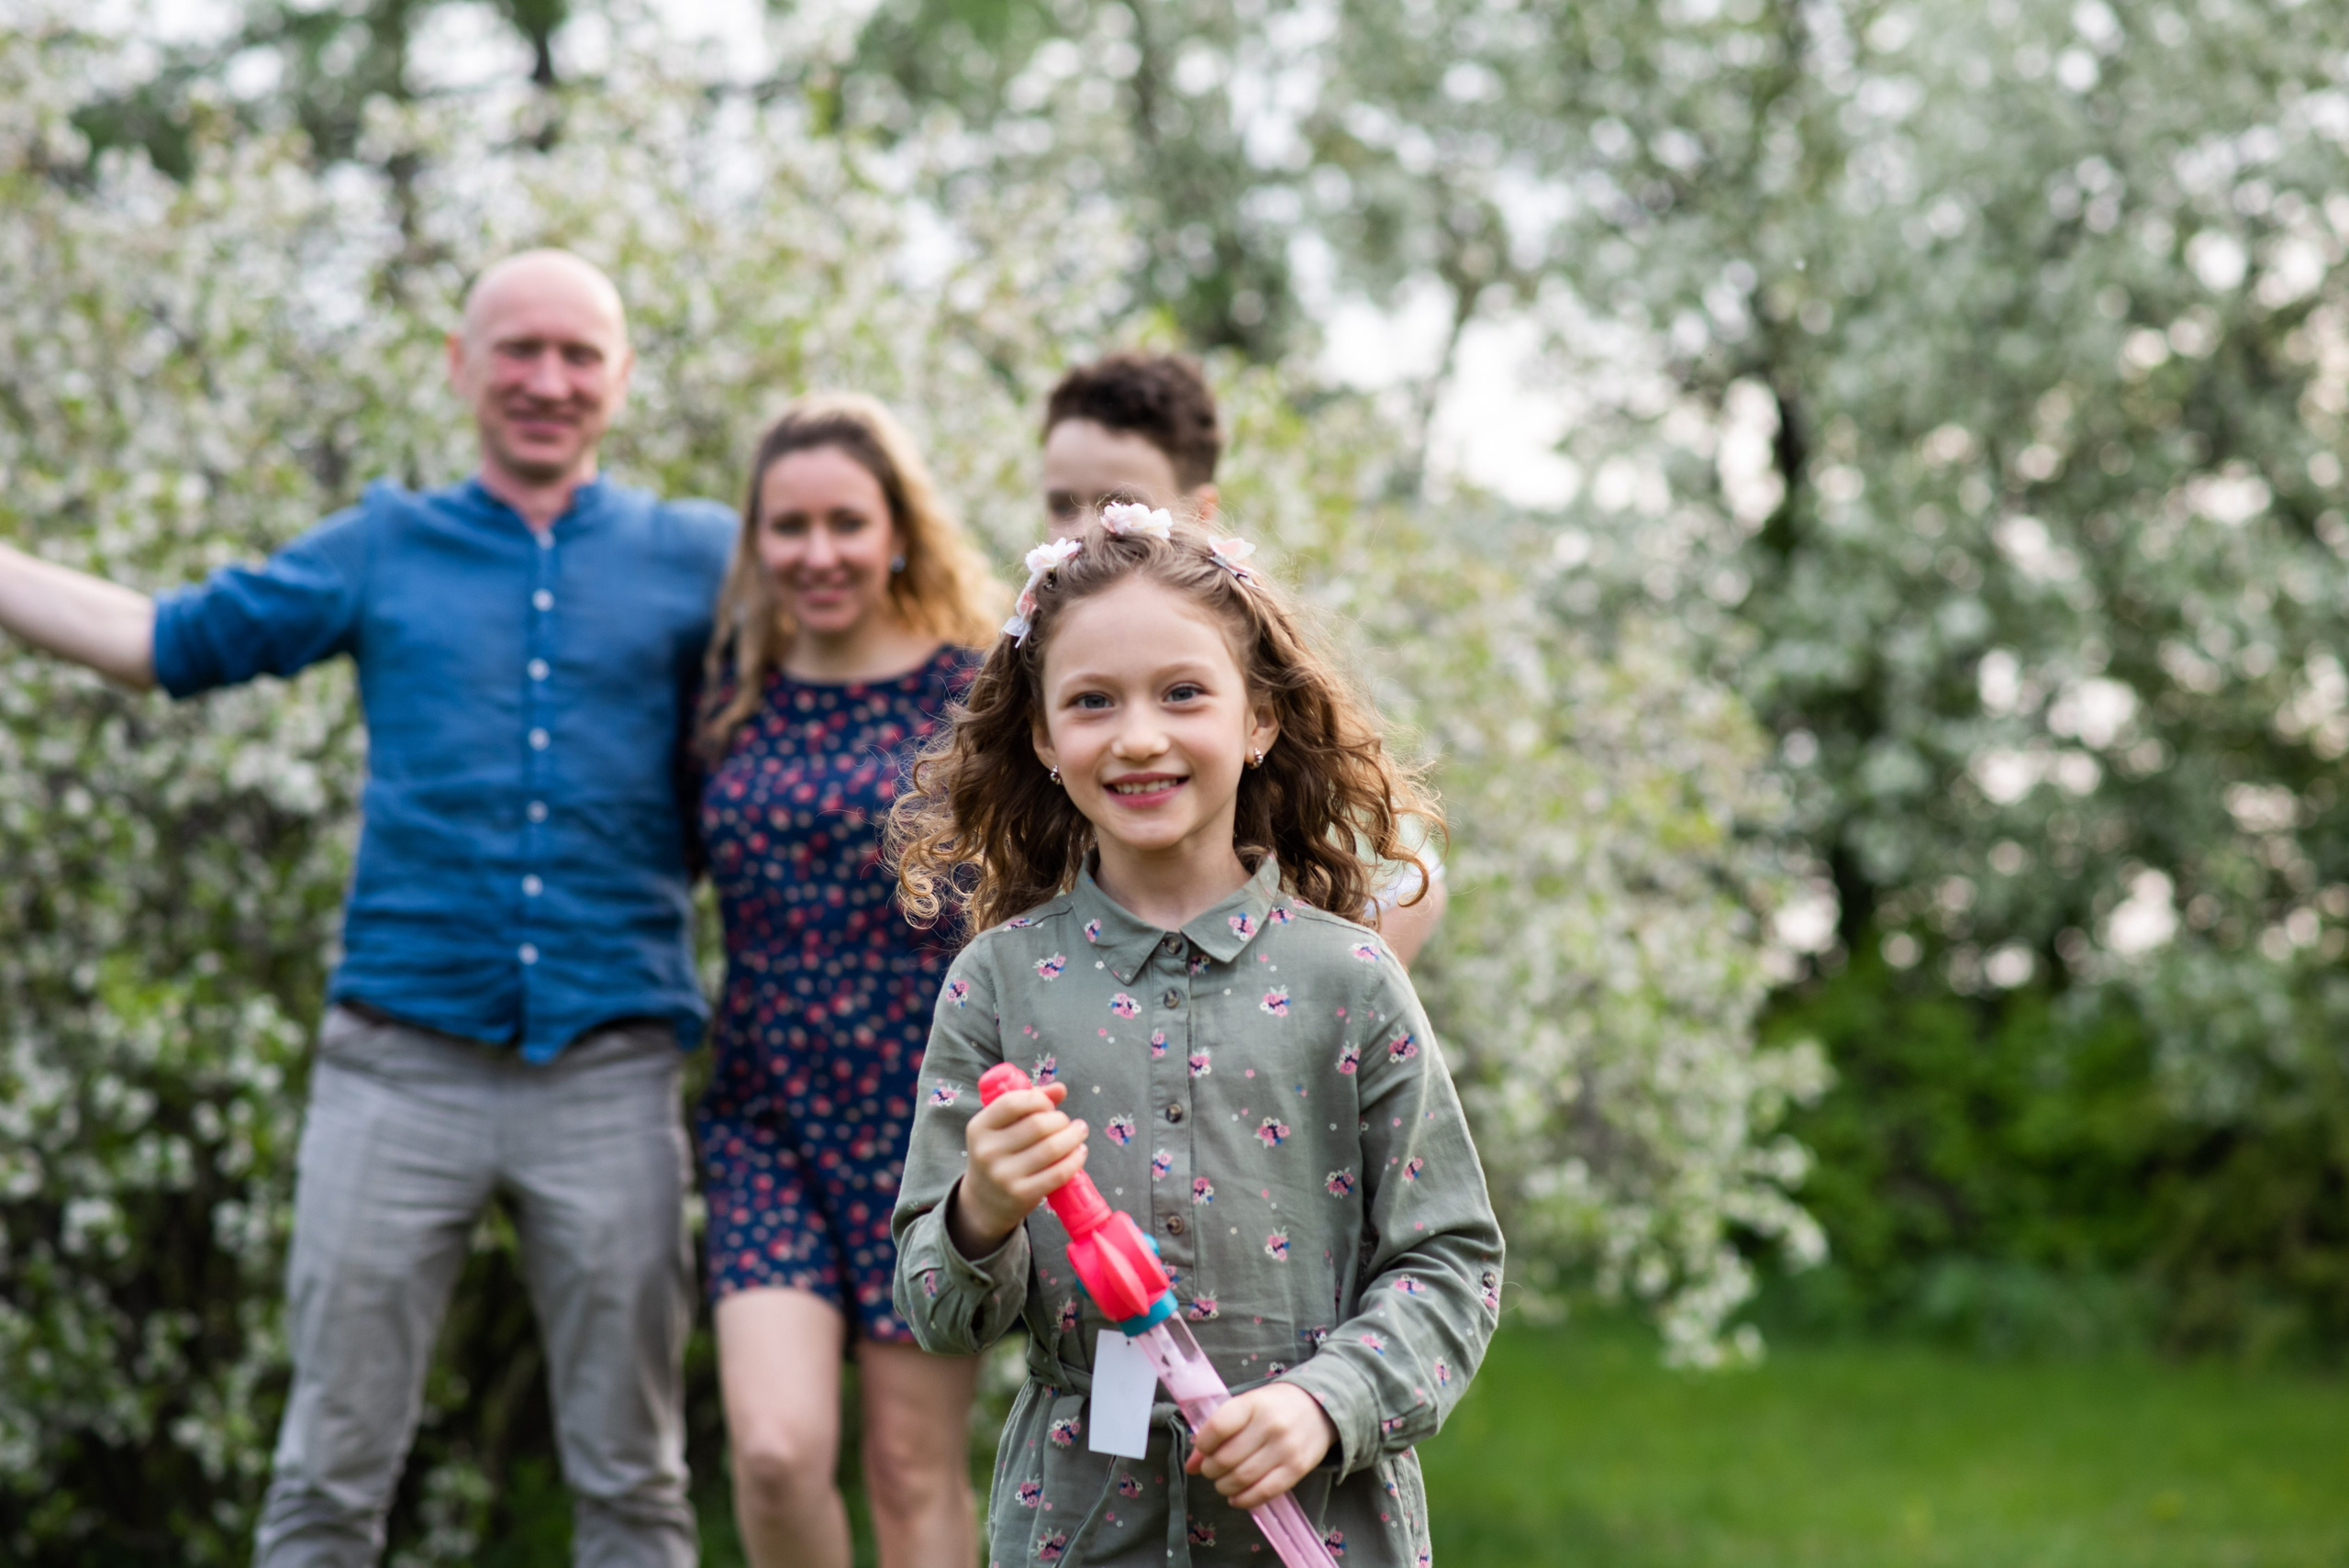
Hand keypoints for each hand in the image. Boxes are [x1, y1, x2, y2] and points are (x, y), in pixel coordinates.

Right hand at [945, 1079, 1087, 1256]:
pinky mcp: (1022, 1195)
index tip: (1049, 1106)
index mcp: (979, 1127)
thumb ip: (1029, 1102)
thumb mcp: (1002, 1128)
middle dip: (1061, 1120)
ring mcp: (1004, 1175)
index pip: (1013, 1103)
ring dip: (1073, 1137)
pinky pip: (1058, 1173)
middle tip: (1068, 1123)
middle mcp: (988, 1151)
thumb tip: (1060, 1088)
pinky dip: (1075, 1160)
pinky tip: (1080, 1153)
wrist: (984, 1202)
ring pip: (1052, 1148)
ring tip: (1079, 1133)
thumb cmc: (1000, 1154)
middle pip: (1038, 1125)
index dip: (1038, 1099)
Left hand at [1183, 1382, 1336, 1509]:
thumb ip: (1217, 1431)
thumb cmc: (1274, 1406)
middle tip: (1211, 1469)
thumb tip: (1191, 1465)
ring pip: (1242, 1479)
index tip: (1203, 1448)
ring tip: (1223, 1482)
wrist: (1319, 1408)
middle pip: (1227, 1458)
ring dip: (1224, 1486)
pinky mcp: (1297, 1470)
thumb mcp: (1245, 1406)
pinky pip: (1264, 1493)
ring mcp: (1286, 1449)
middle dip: (1211, 1469)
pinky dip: (1243, 1500)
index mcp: (1253, 1403)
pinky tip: (1236, 1497)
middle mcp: (1271, 1425)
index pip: (1218, 1428)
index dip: (1203, 1444)